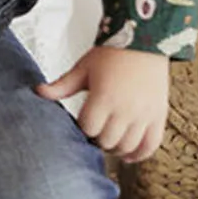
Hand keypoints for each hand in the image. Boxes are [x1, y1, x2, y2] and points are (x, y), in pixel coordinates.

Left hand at [37, 47, 169, 161]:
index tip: (83, 122)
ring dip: (115, 148)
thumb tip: (38, 91)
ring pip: (127, 146)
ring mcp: (144, 115)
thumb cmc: (112, 55)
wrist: (143, 43)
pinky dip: (140, 154)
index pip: (88, 128)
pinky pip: (151, 145)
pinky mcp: (159, 116)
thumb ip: (62, 85)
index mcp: (104, 97)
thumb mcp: (83, 68)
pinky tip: (129, 156)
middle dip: (98, 139)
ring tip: (108, 142)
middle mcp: (126, 109)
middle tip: (95, 132)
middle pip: (107, 140)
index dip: (83, 127)